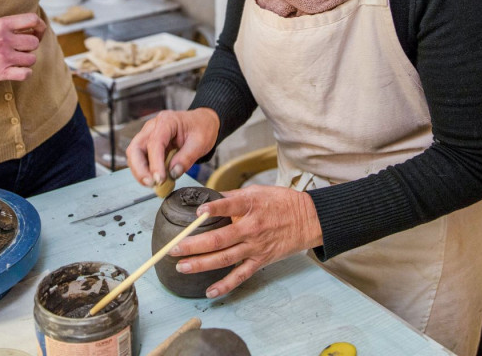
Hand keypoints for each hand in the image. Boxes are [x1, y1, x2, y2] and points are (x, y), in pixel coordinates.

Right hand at [0, 13, 45, 84]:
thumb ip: (11, 26)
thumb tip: (36, 28)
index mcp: (1, 25)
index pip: (32, 20)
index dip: (40, 27)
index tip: (37, 33)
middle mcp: (3, 39)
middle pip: (34, 43)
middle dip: (30, 48)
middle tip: (21, 50)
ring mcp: (3, 56)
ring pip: (31, 59)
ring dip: (26, 61)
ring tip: (15, 61)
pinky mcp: (1, 72)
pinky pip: (26, 74)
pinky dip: (25, 73)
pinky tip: (17, 71)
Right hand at [126, 108, 219, 187]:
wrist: (203, 122)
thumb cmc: (201, 128)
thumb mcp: (200, 143)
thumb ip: (186, 158)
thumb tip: (173, 173)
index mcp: (167, 121)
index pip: (154, 143)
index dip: (155, 163)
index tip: (159, 179)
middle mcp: (153, 126)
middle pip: (136, 148)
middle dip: (140, 169)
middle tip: (151, 184)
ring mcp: (149, 135)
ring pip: (134, 154)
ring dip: (140, 171)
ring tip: (153, 184)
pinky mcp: (149, 144)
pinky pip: (141, 158)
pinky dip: (145, 170)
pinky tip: (155, 179)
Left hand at [170, 185, 323, 297]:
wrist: (308, 219)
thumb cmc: (281, 202)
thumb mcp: (258, 191)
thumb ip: (232, 196)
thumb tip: (209, 198)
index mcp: (250, 205)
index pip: (229, 206)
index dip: (213, 210)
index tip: (197, 213)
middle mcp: (251, 227)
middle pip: (219, 238)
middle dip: (194, 244)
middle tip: (174, 248)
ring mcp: (255, 246)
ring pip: (224, 258)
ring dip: (201, 264)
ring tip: (181, 267)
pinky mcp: (260, 260)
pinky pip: (241, 275)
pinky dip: (225, 285)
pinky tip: (210, 291)